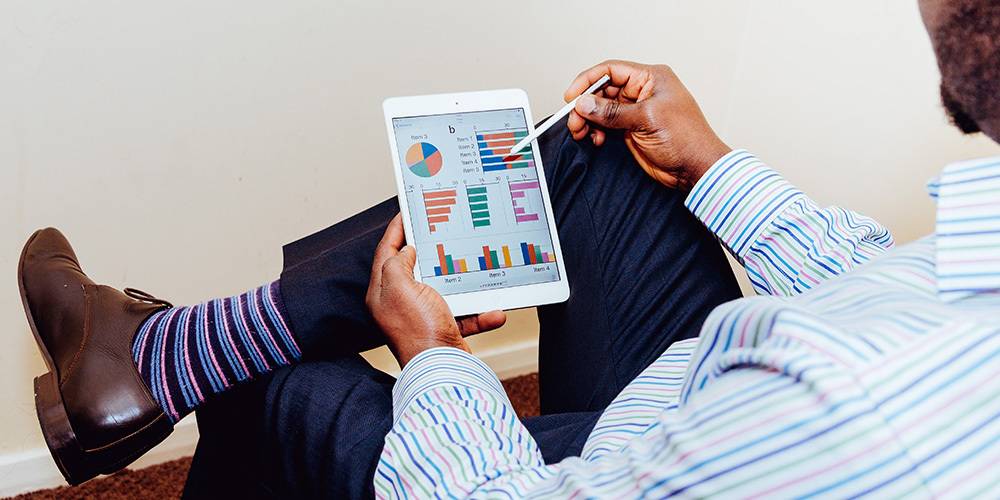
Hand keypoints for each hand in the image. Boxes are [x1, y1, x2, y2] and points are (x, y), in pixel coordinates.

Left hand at [366, 215, 506, 366]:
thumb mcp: (400, 287)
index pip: (386, 252)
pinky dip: (480, 313)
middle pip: (414, 268)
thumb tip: (407, 251)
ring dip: (463, 283)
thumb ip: (398, 263)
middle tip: (440, 230)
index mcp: (383, 292)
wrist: (442, 370)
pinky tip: (493, 311)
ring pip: (444, 289)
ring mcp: (423, 317)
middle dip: (430, 250)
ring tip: (474, 267)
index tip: (406, 212)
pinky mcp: (444, 329)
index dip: (396, 230)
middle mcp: (400, 304)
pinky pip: (465, 314)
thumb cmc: (418, 331)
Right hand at [565, 60, 731, 189]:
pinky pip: (606, 124)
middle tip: (574, 120)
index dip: (588, 81)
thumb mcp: (646, 119)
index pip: (611, 70)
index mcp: (651, 78)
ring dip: (588, 120)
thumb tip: (585, 103)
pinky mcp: (631, 128)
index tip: (571, 96)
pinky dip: (597, 130)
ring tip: (581, 132)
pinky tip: (596, 139)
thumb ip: (612, 112)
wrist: (695, 168)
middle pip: (603, 90)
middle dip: (586, 105)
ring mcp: (636, 110)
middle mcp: (642, 91)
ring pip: (602, 109)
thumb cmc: (686, 139)